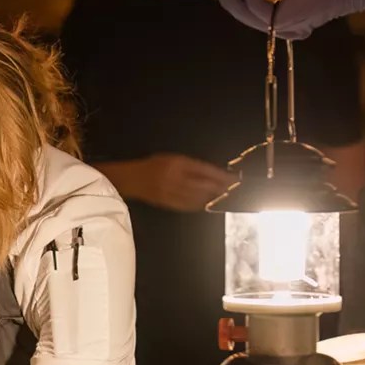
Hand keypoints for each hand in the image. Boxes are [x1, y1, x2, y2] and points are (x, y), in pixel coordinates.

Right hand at [104, 154, 232, 214]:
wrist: (131, 179)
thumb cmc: (153, 165)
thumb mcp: (171, 158)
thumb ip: (191, 165)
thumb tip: (212, 173)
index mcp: (176, 163)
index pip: (204, 170)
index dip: (220, 175)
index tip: (233, 178)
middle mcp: (175, 178)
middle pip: (203, 185)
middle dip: (220, 188)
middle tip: (233, 190)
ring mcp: (171, 192)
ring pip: (197, 197)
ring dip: (212, 198)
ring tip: (223, 197)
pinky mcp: (168, 203)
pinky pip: (188, 206)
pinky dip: (200, 205)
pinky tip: (207, 204)